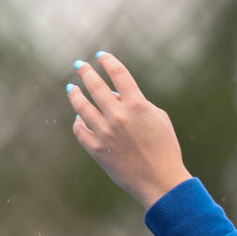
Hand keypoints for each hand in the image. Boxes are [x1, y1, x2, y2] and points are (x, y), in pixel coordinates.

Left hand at [65, 51, 191, 209]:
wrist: (160, 180)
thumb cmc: (165, 148)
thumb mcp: (159, 118)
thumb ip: (138, 103)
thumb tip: (114, 96)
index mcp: (137, 105)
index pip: (119, 74)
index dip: (108, 61)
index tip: (101, 55)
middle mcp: (118, 116)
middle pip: (96, 86)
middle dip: (86, 72)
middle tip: (79, 65)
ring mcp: (105, 132)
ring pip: (82, 106)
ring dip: (75, 94)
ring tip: (72, 87)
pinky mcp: (96, 149)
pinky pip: (80, 130)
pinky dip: (78, 122)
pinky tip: (79, 117)